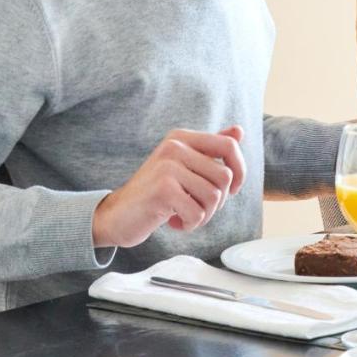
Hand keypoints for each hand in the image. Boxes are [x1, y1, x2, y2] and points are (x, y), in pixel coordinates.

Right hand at [92, 126, 245, 247]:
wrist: (117, 214)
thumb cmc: (155, 193)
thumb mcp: (183, 166)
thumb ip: (209, 149)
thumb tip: (239, 132)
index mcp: (182, 138)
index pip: (229, 146)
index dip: (240, 171)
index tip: (230, 191)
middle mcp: (175, 146)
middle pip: (225, 176)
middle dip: (217, 202)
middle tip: (195, 207)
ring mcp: (168, 166)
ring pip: (214, 197)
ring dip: (203, 215)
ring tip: (184, 214)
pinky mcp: (163, 189)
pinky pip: (198, 213)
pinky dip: (190, 224)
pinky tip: (173, 221)